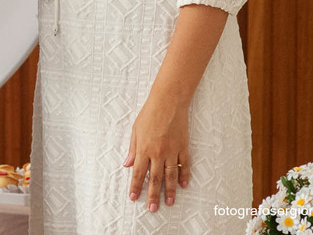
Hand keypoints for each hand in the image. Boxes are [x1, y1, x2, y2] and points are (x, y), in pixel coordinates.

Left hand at [124, 93, 190, 211]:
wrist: (168, 102)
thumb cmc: (149, 114)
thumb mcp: (135, 130)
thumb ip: (133, 149)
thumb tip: (127, 165)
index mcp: (144, 149)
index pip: (139, 173)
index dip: (136, 187)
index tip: (134, 198)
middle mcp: (158, 153)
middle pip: (155, 179)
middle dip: (152, 195)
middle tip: (152, 208)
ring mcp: (172, 151)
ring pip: (171, 176)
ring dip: (170, 191)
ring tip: (169, 203)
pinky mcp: (183, 147)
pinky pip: (184, 165)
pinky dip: (184, 176)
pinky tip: (183, 185)